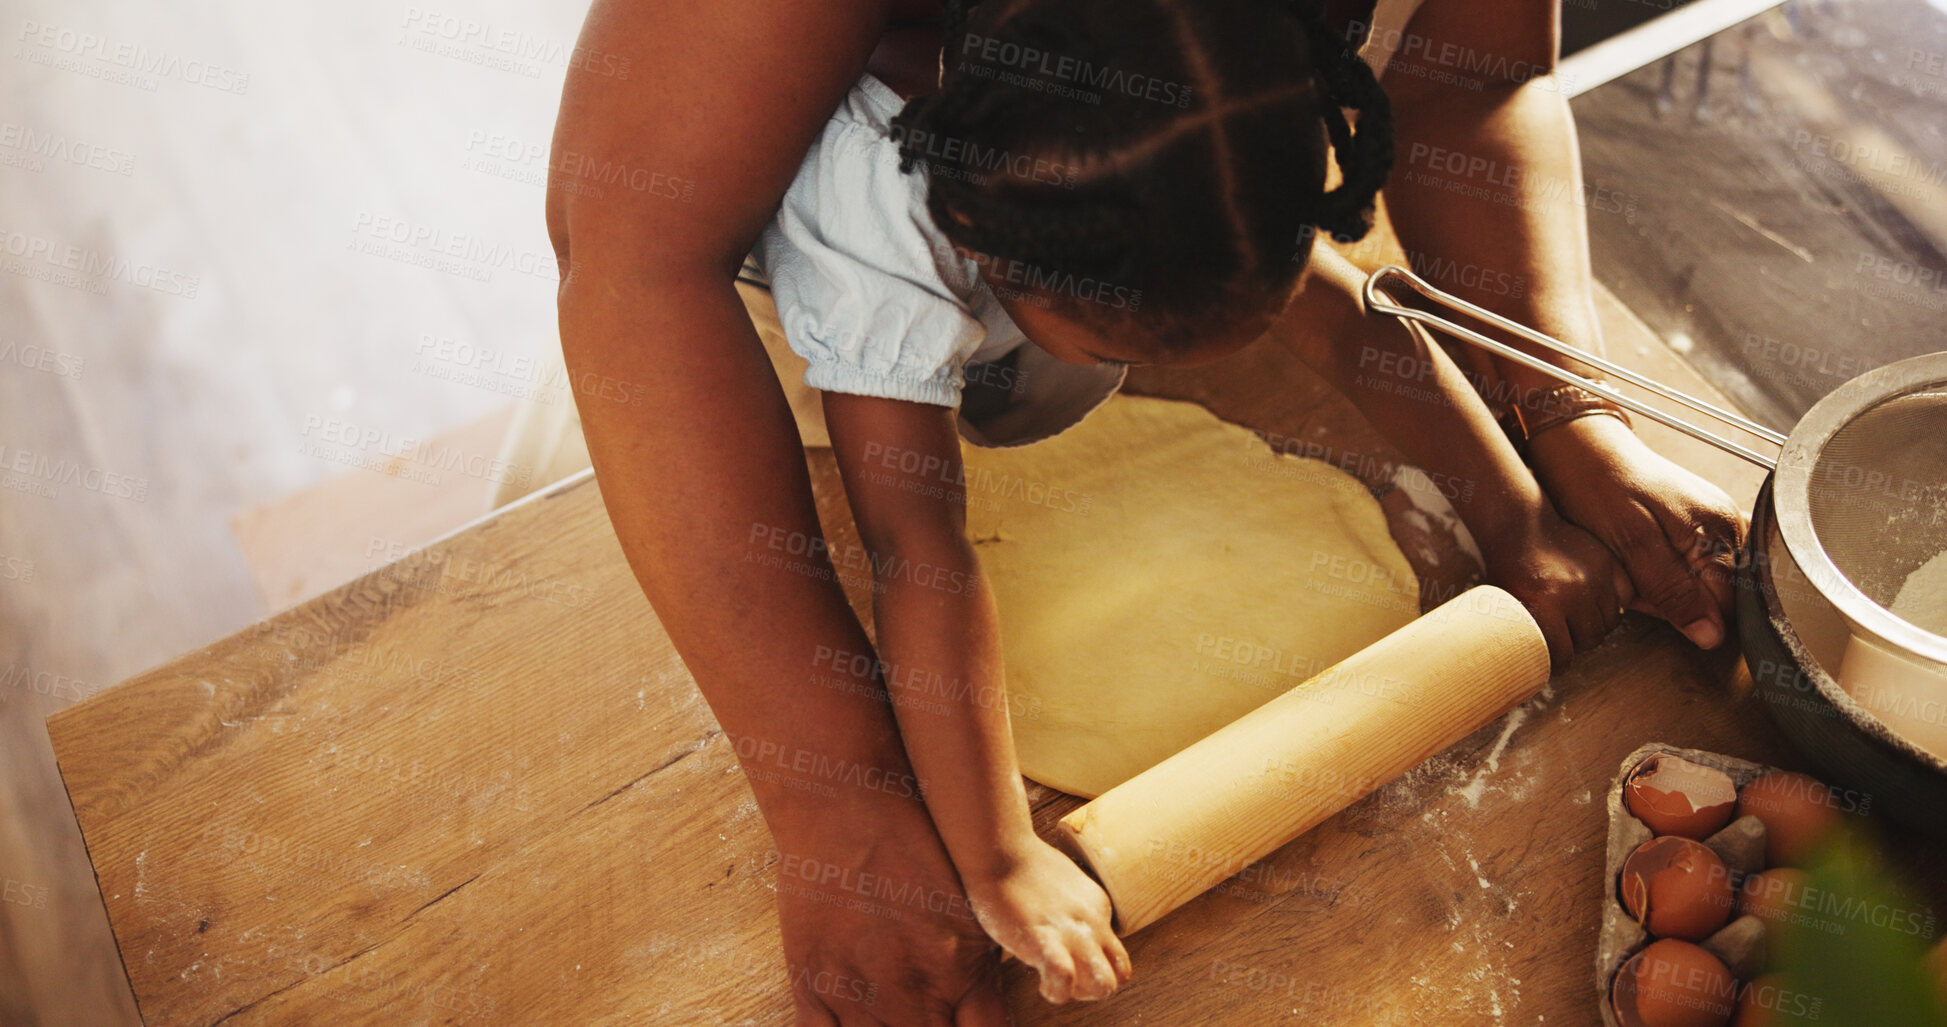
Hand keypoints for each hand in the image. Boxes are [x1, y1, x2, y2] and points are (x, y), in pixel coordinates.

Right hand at [772, 803, 1011, 1026]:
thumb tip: (988, 1018)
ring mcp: (858, 997)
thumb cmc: (912, 842)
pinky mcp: (810, 987)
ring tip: (894, 1014)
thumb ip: (981, 971)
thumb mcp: (969, 904)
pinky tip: (854, 1024)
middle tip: (929, 1016)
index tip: (964, 1025)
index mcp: (962, 976)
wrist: (845, 806)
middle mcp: (913, 995)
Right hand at [961, 837, 1130, 1004]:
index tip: (1064, 959)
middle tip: (1064, 980)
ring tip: (1054, 984)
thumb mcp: (1062, 885)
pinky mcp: (1044, 939)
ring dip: (1080, 993)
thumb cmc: (1021, 864)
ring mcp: (1072, 932)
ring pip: (1104, 984)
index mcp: (1098, 907)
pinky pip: (1064, 977)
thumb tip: (1061, 920)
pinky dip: (1057, 991)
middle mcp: (1093, 922)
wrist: (999, 848)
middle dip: (1093, 989)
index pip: (1113, 956)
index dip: (1090, 968)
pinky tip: (1041, 983)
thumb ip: (1069, 906)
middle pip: (1118, 976)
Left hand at [1477, 502, 1627, 669]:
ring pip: (1610, 622)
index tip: (1556, 664)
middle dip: (1579, 644)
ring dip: (1597, 626)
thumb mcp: (1504, 601)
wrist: (1520, 523)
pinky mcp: (1608, 563)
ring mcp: (1595, 577)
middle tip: (1568, 639)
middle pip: (1590, 640)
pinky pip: (1625, 597)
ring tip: (1581, 621)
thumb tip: (1521, 665)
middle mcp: (1574, 593)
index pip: (1564, 654)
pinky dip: (1615, 605)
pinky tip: (1597, 604)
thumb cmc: (1508, 566)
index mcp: (1544, 605)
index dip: (1559, 664)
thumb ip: (1518, 633)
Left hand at [1527, 415, 1746, 651]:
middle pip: (1708, 597)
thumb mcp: (1631, 541)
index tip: (1644, 595)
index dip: (1683, 612)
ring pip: (1690, 587)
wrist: (1574, 445)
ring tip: (1623, 561)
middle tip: (1627, 573)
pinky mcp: (1687, 528)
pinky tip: (1628, 558)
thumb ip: (1673, 589)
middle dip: (1665, 598)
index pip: (1725, 604)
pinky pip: (1677, 569)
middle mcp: (1724, 528)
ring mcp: (1707, 526)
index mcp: (1720, 530)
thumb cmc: (1596, 483)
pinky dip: (1649, 574)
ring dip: (1653, 587)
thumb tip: (1712, 637)